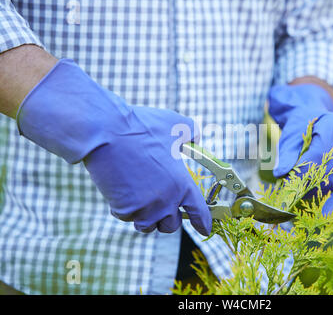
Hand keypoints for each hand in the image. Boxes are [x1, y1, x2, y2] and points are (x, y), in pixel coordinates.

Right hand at [17, 59, 211, 234]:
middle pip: (172, 225)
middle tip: (163, 203)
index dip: (203, 223)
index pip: (199, 213)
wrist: (106, 132)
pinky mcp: (122, 209)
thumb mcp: (175, 125)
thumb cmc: (141, 126)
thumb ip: (192, 133)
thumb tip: (197, 137)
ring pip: (149, 225)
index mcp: (182, 184)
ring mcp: (143, 208)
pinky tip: (125, 190)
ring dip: (148, 217)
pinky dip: (128, 209)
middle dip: (169, 217)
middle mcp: (166, 201)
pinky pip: (129, 217)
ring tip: (144, 199)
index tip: (204, 229)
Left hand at [268, 84, 332, 214]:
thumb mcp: (290, 136)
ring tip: (304, 209)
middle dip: (312, 188)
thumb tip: (281, 174)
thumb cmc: (301, 130)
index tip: (289, 184)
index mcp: (332, 125)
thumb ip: (287, 154)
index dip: (304, 171)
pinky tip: (322, 216)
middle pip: (332, 170)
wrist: (317, 122)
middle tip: (293, 201)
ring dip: (322, 198)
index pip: (319, 153)